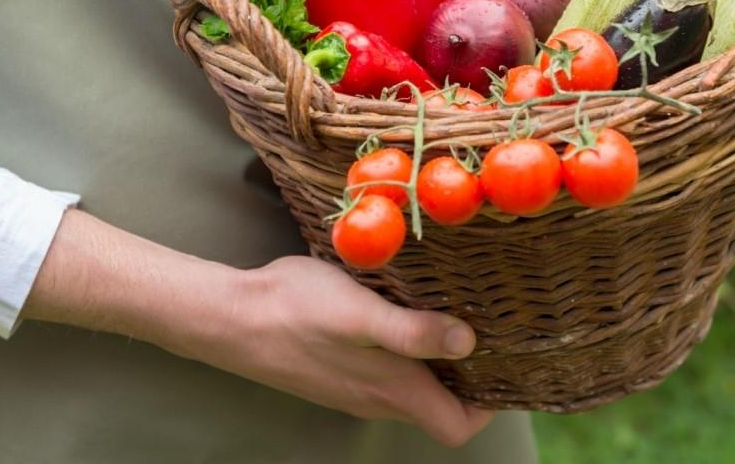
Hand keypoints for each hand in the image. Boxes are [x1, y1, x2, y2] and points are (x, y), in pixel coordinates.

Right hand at [24, 211, 491, 446]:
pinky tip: (400, 309)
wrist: (231, 317)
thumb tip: (469, 343)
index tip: (503, 364)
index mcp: (393, 388)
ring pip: (411, 388)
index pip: (457, 426)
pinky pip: (383, 372)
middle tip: (487, 327)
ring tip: (451, 311)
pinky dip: (405, 351)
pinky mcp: (334, 369)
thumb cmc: (298, 311)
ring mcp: (353, 386)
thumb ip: (415, 333)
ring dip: (436, 360)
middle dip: (468, 376)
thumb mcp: (363, 314)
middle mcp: (377, 397)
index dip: (488, 405)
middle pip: (439, 406)